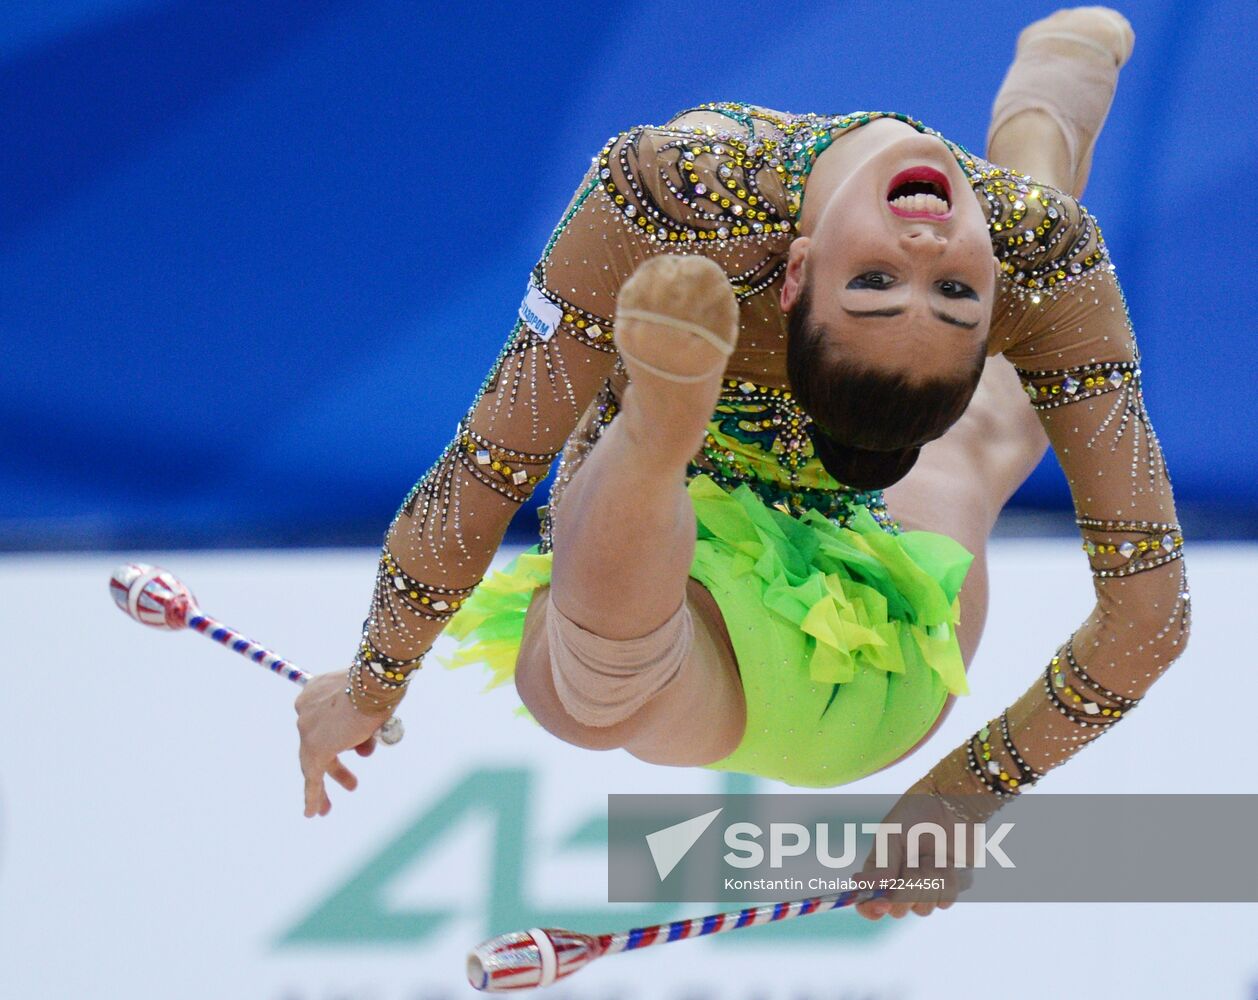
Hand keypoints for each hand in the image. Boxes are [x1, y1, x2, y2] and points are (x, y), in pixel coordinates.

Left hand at [294, 670, 389, 816]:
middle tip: (350, 775)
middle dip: (335, 758)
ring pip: (318, 758)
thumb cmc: (377, 686)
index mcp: (316, 691)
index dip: (337, 733)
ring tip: (353, 785)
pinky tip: (314, 812)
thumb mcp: (369, 701)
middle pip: (318, 739)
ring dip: (338, 773)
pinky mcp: (314, 748)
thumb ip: (363, 719)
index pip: (323, 718)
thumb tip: (364, 739)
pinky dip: (313, 795)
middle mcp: (305, 709)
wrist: (371, 683)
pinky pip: (312, 776)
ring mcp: (307, 729)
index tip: (349, 741)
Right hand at [853, 779, 973, 919]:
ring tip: (932, 857)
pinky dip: (947, 882)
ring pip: (923, 909)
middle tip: (914, 865)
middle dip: (908, 889)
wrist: (953, 807)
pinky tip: (947, 864)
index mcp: (880, 871)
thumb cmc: (917, 814)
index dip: (871, 908)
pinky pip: (945, 901)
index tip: (882, 904)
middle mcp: (900, 885)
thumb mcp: (892, 834)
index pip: (868, 902)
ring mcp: (924, 890)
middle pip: (898, 910)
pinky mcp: (947, 890)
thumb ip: (881, 863)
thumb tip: (859, 883)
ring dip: (929, 881)